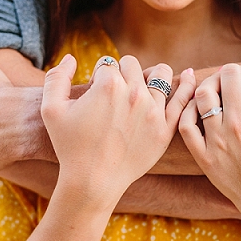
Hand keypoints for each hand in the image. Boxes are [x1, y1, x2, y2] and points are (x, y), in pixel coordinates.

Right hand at [41, 55, 195, 199]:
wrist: (92, 182)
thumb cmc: (69, 147)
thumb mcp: (51, 110)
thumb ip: (56, 77)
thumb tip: (70, 58)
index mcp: (108, 85)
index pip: (108, 64)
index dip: (99, 76)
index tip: (94, 93)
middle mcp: (134, 94)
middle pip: (132, 66)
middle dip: (122, 73)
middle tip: (115, 92)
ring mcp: (153, 112)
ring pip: (161, 75)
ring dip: (151, 75)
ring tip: (146, 83)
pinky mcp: (165, 129)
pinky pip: (183, 100)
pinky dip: (187, 84)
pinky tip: (189, 75)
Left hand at [179, 61, 240, 214]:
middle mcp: (239, 126)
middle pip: (229, 75)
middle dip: (240, 70)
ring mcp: (217, 140)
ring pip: (204, 94)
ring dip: (213, 82)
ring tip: (223, 88)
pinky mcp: (203, 154)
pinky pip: (186, 123)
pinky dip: (189, 108)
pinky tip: (202, 106)